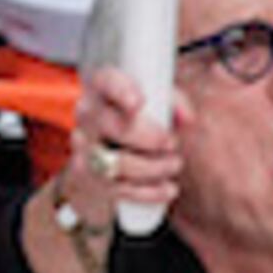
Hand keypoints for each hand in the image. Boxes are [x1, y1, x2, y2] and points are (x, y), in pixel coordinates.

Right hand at [63, 65, 185, 224]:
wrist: (103, 160)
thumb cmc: (137, 122)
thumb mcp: (155, 104)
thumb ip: (173, 103)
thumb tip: (187, 118)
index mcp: (103, 90)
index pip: (106, 81)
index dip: (121, 90)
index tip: (139, 103)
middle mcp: (88, 116)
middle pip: (114, 127)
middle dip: (149, 138)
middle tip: (171, 143)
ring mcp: (85, 148)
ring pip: (119, 163)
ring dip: (155, 167)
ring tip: (174, 164)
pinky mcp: (91, 179)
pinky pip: (122, 190)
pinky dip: (151, 192)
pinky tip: (169, 188)